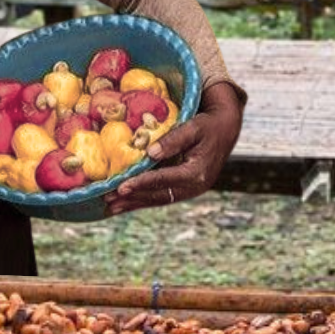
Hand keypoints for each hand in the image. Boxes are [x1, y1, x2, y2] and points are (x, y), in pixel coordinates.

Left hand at [106, 83, 242, 214]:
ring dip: (135, 203)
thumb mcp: (194, 127)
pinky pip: (162, 196)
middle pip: (159, 195)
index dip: (141, 183)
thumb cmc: (208, 126)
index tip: (121, 187)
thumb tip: (150, 152)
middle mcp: (194, 187)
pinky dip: (143, 199)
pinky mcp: (185, 189)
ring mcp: (190, 191)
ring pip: (159, 199)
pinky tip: (127, 202)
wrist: (226, 130)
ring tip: (111, 207)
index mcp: (197, 173)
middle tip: (108, 199)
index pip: (164, 180)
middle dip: (133, 198)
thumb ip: (174, 140)